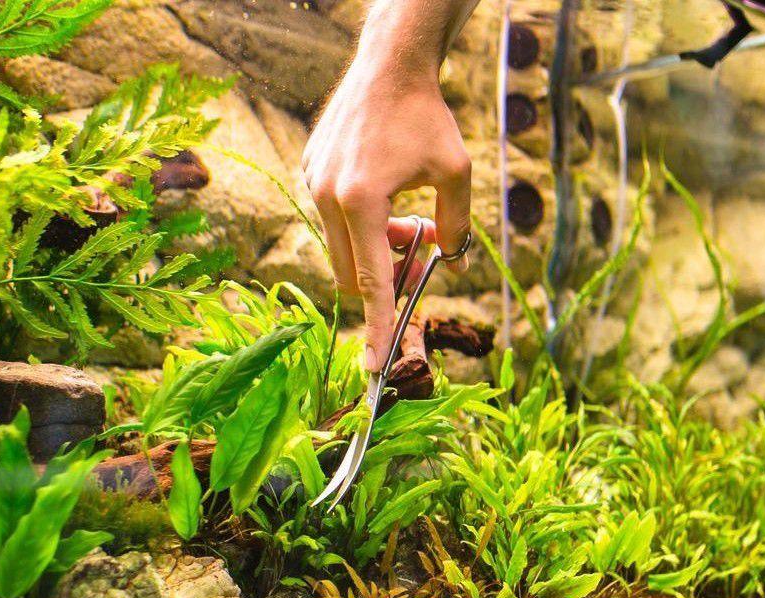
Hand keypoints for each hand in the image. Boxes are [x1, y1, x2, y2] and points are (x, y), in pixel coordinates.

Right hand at [304, 52, 470, 369]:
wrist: (389, 66)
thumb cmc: (427, 116)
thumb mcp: (456, 173)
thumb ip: (456, 227)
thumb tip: (448, 263)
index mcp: (361, 200)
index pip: (371, 280)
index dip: (376, 325)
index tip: (374, 364)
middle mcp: (327, 196)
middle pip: (353, 273)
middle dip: (386, 275)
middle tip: (419, 252)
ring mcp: (312, 184)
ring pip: (341, 248)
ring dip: (374, 247)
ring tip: (404, 218)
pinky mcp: (308, 172)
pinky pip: (331, 219)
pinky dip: (358, 223)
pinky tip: (382, 189)